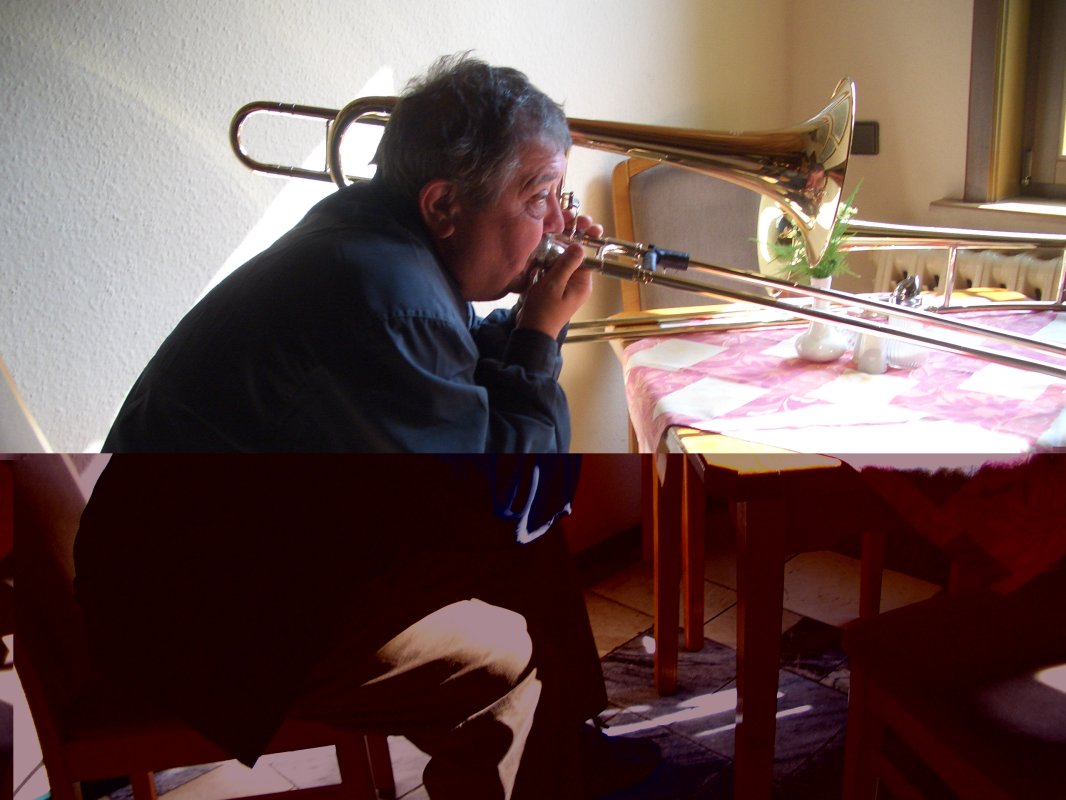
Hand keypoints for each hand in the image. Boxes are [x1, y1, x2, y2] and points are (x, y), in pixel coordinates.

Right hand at [516, 212, 603, 338]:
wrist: (532, 331)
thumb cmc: (543, 311)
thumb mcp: (554, 285)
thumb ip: (566, 265)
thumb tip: (579, 246)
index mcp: (582, 283)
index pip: (587, 256)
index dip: (586, 239)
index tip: (586, 224)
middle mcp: (576, 282)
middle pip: (575, 255)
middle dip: (571, 238)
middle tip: (571, 220)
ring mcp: (564, 284)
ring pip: (563, 259)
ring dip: (557, 247)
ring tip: (554, 229)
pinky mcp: (553, 285)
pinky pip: (553, 267)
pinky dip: (548, 258)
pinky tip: (543, 247)